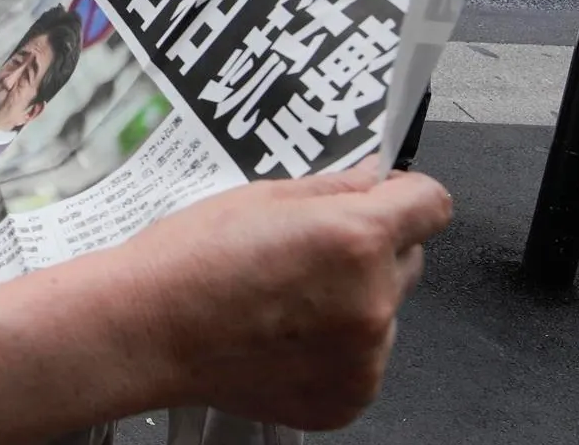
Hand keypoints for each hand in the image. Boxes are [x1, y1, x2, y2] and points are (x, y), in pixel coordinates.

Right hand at [125, 163, 451, 430]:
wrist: (146, 330)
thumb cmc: (186, 263)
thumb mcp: (258, 197)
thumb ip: (332, 187)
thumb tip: (373, 180)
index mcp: (354, 238)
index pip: (432, 204)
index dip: (405, 195)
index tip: (386, 198)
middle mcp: (371, 300)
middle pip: (409, 259)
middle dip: (372, 249)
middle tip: (307, 252)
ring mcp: (364, 358)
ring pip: (384, 313)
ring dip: (352, 303)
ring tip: (283, 299)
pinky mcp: (348, 397)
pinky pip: (363, 361)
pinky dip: (333, 350)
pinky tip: (282, 335)